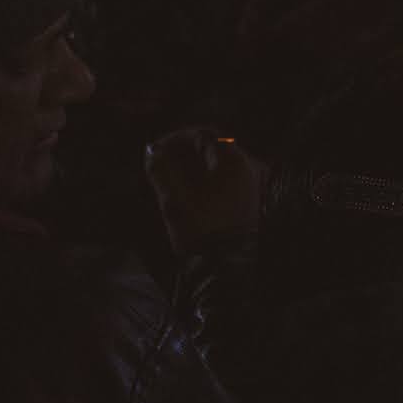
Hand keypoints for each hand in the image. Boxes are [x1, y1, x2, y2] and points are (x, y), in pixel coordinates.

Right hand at [144, 128, 262, 251]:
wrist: (228, 266)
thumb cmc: (201, 227)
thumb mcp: (174, 198)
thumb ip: (161, 170)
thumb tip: (152, 152)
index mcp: (233, 161)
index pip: (202, 136)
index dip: (175, 139)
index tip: (155, 148)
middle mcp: (247, 168)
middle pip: (211, 150)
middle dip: (183, 153)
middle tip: (160, 161)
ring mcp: (250, 186)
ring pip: (217, 167)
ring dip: (192, 167)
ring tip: (169, 178)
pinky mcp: (247, 203)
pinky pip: (224, 182)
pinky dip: (204, 181)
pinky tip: (186, 193)